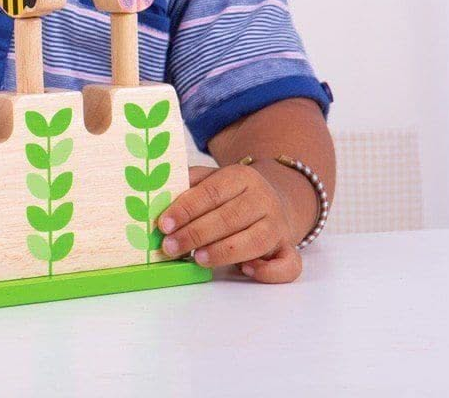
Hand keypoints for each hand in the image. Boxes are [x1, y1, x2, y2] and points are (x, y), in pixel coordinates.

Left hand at [157, 164, 302, 282]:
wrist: (273, 197)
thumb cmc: (231, 194)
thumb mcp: (212, 179)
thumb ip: (189, 184)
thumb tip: (159, 194)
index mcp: (241, 177)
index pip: (211, 192)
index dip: (186, 209)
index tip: (164, 224)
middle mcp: (263, 199)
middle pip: (229, 217)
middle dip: (196, 234)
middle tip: (171, 246)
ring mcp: (279, 225)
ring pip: (255, 240)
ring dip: (223, 252)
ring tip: (196, 259)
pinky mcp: (288, 249)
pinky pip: (288, 264)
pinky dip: (269, 271)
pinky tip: (245, 270)